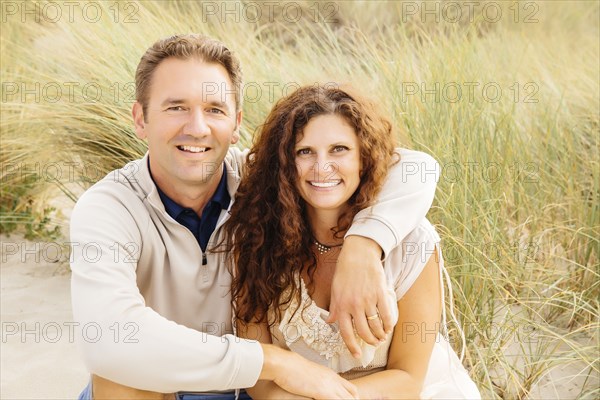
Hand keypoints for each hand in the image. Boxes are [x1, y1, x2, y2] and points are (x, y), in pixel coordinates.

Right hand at [260, 344, 358, 398]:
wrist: (285, 363)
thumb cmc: (291, 368)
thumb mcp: (310, 374)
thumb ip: (318, 381)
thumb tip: (317, 387)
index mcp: (331, 375)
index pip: (351, 389)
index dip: (353, 398)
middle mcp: (333, 379)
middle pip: (353, 395)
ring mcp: (329, 385)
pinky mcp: (322, 392)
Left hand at [328, 235, 392, 357]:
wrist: (359, 253)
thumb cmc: (345, 271)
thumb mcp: (335, 289)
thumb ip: (335, 308)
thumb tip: (330, 321)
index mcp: (341, 305)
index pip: (346, 332)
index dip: (351, 346)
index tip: (356, 354)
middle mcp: (354, 305)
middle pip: (363, 332)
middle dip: (369, 342)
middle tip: (373, 344)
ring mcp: (368, 300)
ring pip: (376, 326)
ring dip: (379, 336)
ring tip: (381, 337)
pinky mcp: (381, 294)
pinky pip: (387, 316)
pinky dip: (389, 325)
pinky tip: (388, 327)